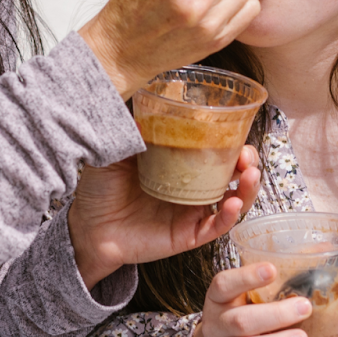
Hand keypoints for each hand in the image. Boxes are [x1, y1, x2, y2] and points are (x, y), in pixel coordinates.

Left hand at [67, 146, 260, 289]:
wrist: (87, 227)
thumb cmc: (101, 188)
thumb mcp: (115, 151)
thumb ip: (131, 128)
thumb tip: (145, 100)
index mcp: (180, 165)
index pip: (216, 150)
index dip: (233, 142)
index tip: (238, 132)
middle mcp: (192, 188)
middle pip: (233, 175)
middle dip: (248, 164)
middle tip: (247, 157)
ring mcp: (191, 213)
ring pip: (233, 202)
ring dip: (248, 189)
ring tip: (250, 176)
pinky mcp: (187, 236)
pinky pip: (215, 228)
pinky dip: (229, 217)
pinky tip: (233, 204)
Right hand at [181, 262, 310, 336]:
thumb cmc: (245, 314)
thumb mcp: (252, 296)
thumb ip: (277, 280)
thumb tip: (322, 250)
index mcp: (219, 298)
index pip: (225, 283)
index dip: (247, 276)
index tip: (273, 269)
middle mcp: (216, 324)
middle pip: (241, 319)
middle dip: (275, 314)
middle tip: (305, 306)